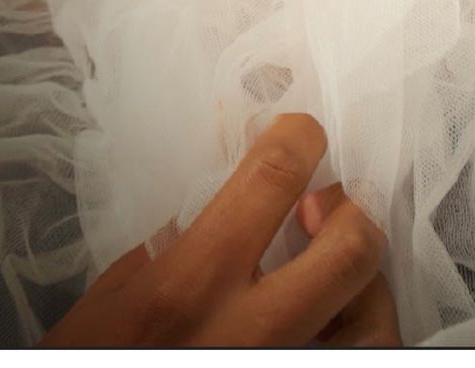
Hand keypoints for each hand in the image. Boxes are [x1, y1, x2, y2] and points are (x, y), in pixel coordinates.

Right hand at [42, 114, 398, 347]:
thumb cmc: (99, 354)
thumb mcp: (118, 287)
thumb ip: (177, 228)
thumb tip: (222, 155)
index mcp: (191, 283)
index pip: (271, 181)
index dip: (299, 137)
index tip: (300, 130)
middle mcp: (249, 331)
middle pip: (349, 250)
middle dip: (351, 209)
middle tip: (327, 201)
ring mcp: (282, 366)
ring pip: (375, 320)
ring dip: (367, 278)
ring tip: (338, 261)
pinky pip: (363, 356)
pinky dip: (362, 328)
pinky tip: (339, 313)